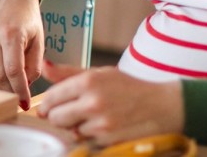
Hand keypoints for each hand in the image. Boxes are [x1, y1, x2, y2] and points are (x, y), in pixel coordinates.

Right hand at [0, 0, 45, 107]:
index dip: (20, 90)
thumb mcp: (39, 40)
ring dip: (2, 85)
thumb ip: (34, 64)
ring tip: (14, 86)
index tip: (25, 103)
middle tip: (21, 96)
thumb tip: (26, 85)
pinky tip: (3, 78)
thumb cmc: (29, 18)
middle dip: (12, 90)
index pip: (14, 71)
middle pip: (0, 75)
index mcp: (12, 35)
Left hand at [34, 61, 183, 146]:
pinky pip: (86, 140)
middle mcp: (93, 102)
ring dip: (76, 127)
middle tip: (68, 113)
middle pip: (55, 118)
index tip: (47, 108)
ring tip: (92, 118)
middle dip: (58, 116)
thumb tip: (45, 65)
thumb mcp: (99, 73)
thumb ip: (68, 72)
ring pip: (70, 131)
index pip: (51, 97)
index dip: (47, 104)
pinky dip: (90, 136)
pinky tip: (102, 126)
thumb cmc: (127, 87)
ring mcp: (100, 124)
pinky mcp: (108, 140)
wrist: (161, 106)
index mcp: (88, 81)